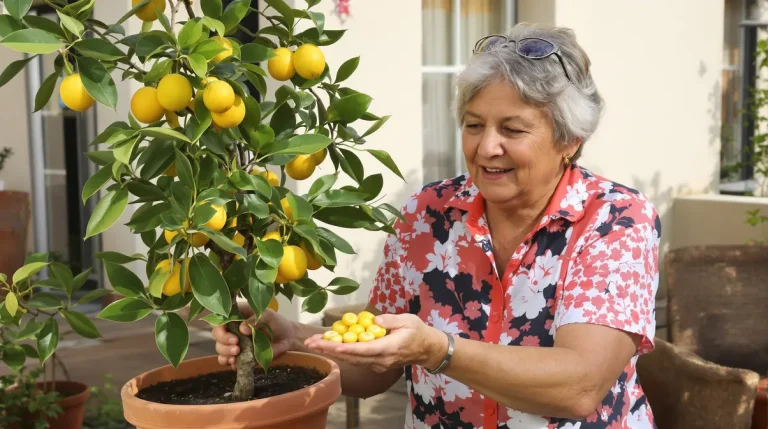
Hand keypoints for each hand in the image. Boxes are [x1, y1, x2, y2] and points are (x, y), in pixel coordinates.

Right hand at [212, 303, 298, 369]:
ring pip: (220, 349)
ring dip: (225, 353)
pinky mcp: (240, 356)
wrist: (288, 338)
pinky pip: (227, 360)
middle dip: (224, 342)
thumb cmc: (277, 323)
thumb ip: (255, 320)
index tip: (233, 336)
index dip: (221, 329)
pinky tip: (235, 363)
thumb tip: (243, 328)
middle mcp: (233, 329)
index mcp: (237, 315)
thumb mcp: (268, 316)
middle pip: (217, 335)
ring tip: (236, 354)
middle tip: (236, 346)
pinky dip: (228, 362)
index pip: (220, 320)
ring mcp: (235, 343)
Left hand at [304, 313, 447, 372]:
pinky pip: (356, 359)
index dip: (348, 348)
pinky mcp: (375, 364)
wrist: (426, 349)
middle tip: (310, 343)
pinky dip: (341, 352)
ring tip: (313, 343)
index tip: (332, 345)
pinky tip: (329, 344)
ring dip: (331, 352)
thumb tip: (374, 320)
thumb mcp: (408, 320)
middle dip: (330, 350)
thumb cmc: (417, 331)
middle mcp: (381, 360)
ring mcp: (378, 364)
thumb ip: (391, 320)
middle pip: (352, 357)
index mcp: (390, 348)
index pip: (365, 350)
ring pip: (351, 360)